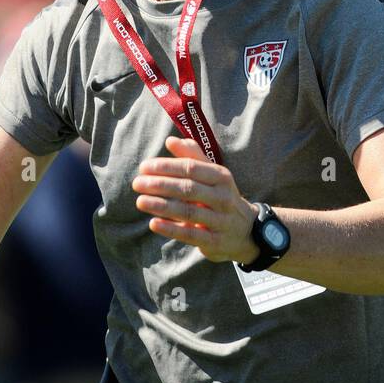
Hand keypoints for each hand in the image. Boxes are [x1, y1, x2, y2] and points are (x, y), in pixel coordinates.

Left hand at [132, 135, 257, 262]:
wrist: (246, 231)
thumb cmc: (222, 196)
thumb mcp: (213, 174)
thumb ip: (192, 156)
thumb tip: (170, 141)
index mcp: (221, 177)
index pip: (191, 168)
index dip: (166, 166)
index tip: (144, 167)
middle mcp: (223, 197)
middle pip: (188, 189)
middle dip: (160, 185)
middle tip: (137, 183)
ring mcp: (220, 220)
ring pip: (188, 212)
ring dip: (161, 206)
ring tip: (140, 201)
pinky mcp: (214, 241)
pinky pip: (191, 234)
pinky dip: (171, 229)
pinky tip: (153, 223)